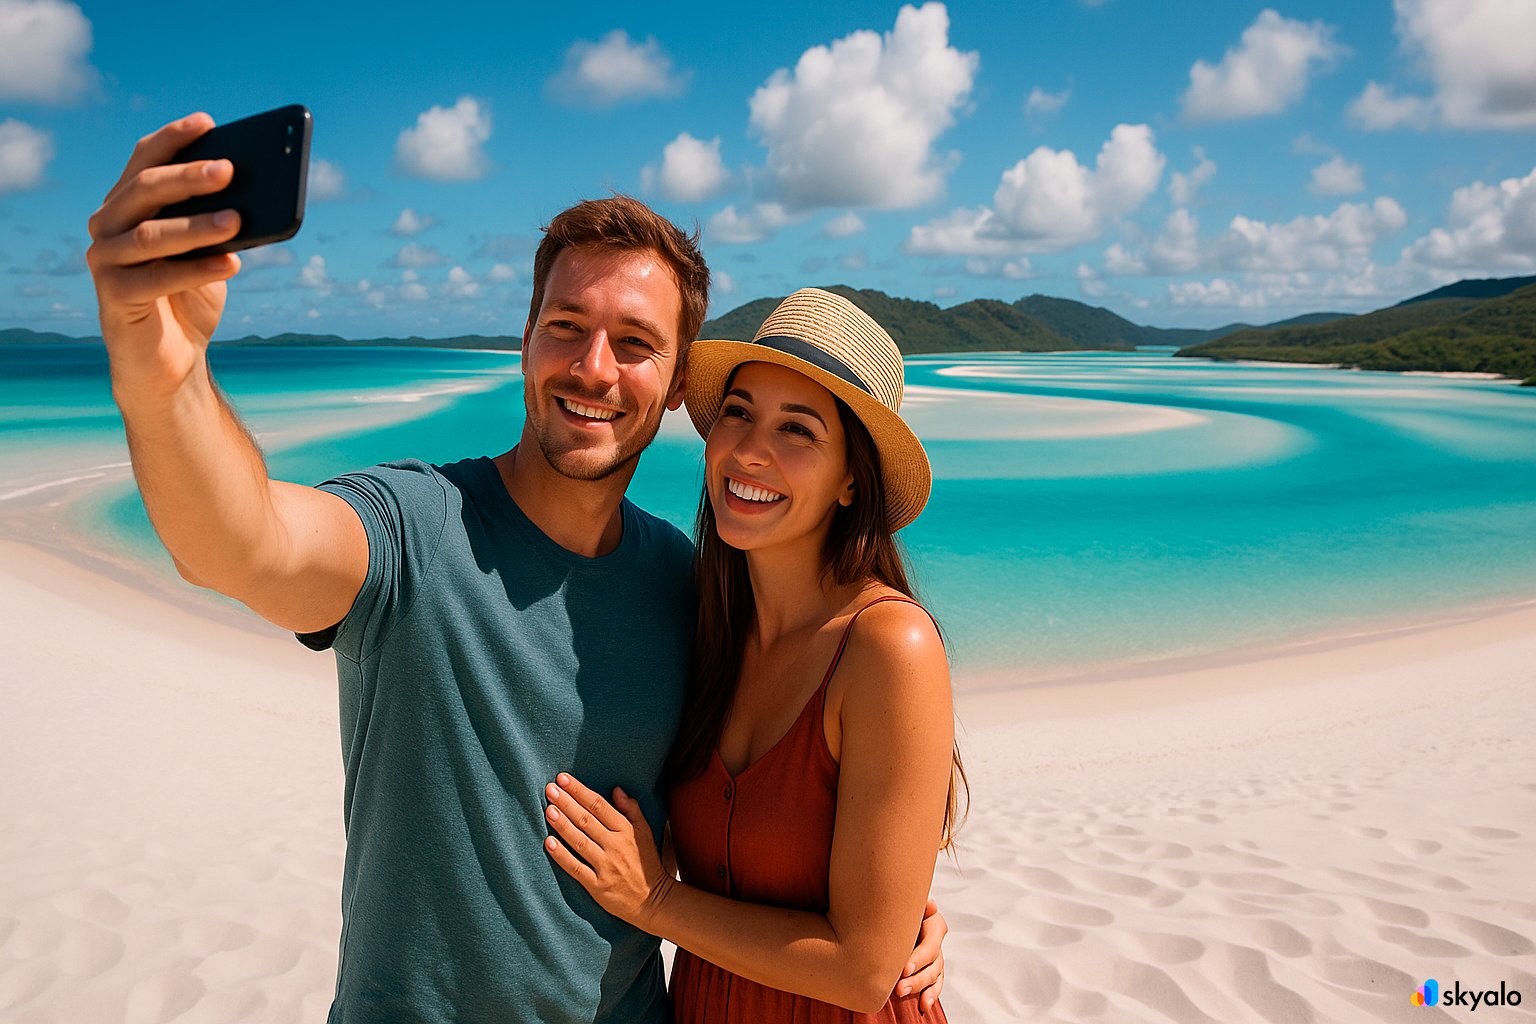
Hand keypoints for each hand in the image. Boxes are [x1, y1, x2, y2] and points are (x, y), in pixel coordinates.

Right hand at [87, 113, 242, 392]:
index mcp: (127, 204)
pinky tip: (232, 264)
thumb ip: (220, 222)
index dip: (174, 139)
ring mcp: (105, 259)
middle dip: (188, 177)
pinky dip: (197, 269)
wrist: (171, 358)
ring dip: (197, 225)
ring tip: (237, 220)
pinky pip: (157, 278)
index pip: (144, 160)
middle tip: (230, 169)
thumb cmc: (190, 295)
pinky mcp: (113, 296)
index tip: (208, 123)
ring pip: (150, 234)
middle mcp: (107, 225)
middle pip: (145, 190)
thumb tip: (256, 197)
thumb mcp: (210, 251)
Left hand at [544, 773, 672, 931]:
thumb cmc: (647, 863)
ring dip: (562, 825)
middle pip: (587, 820)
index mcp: (627, 831)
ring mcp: (605, 867)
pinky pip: (575, 868)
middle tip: (550, 788)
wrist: (654, 901)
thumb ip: (631, 810)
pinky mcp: (597, 886)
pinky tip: (548, 842)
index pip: (599, 806)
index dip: (580, 791)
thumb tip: (616, 789)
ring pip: (579, 841)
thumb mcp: (645, 833)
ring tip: (548, 809)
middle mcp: (615, 846)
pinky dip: (561, 855)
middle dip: (567, 802)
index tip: (563, 779)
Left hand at [898, 897, 946, 1013]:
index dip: (919, 958)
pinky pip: (935, 985)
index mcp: (934, 925)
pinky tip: (923, 1006)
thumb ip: (918, 906)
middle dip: (917, 978)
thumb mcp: (904, 905)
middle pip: (933, 964)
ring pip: (934, 976)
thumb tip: (931, 905)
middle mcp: (936, 942)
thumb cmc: (894, 908)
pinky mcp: (931, 970)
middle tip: (899, 988)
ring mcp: (935, 957)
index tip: (904, 969)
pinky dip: (931, 995)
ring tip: (902, 995)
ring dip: (921, 988)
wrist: (887, 916)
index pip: (931, 946)